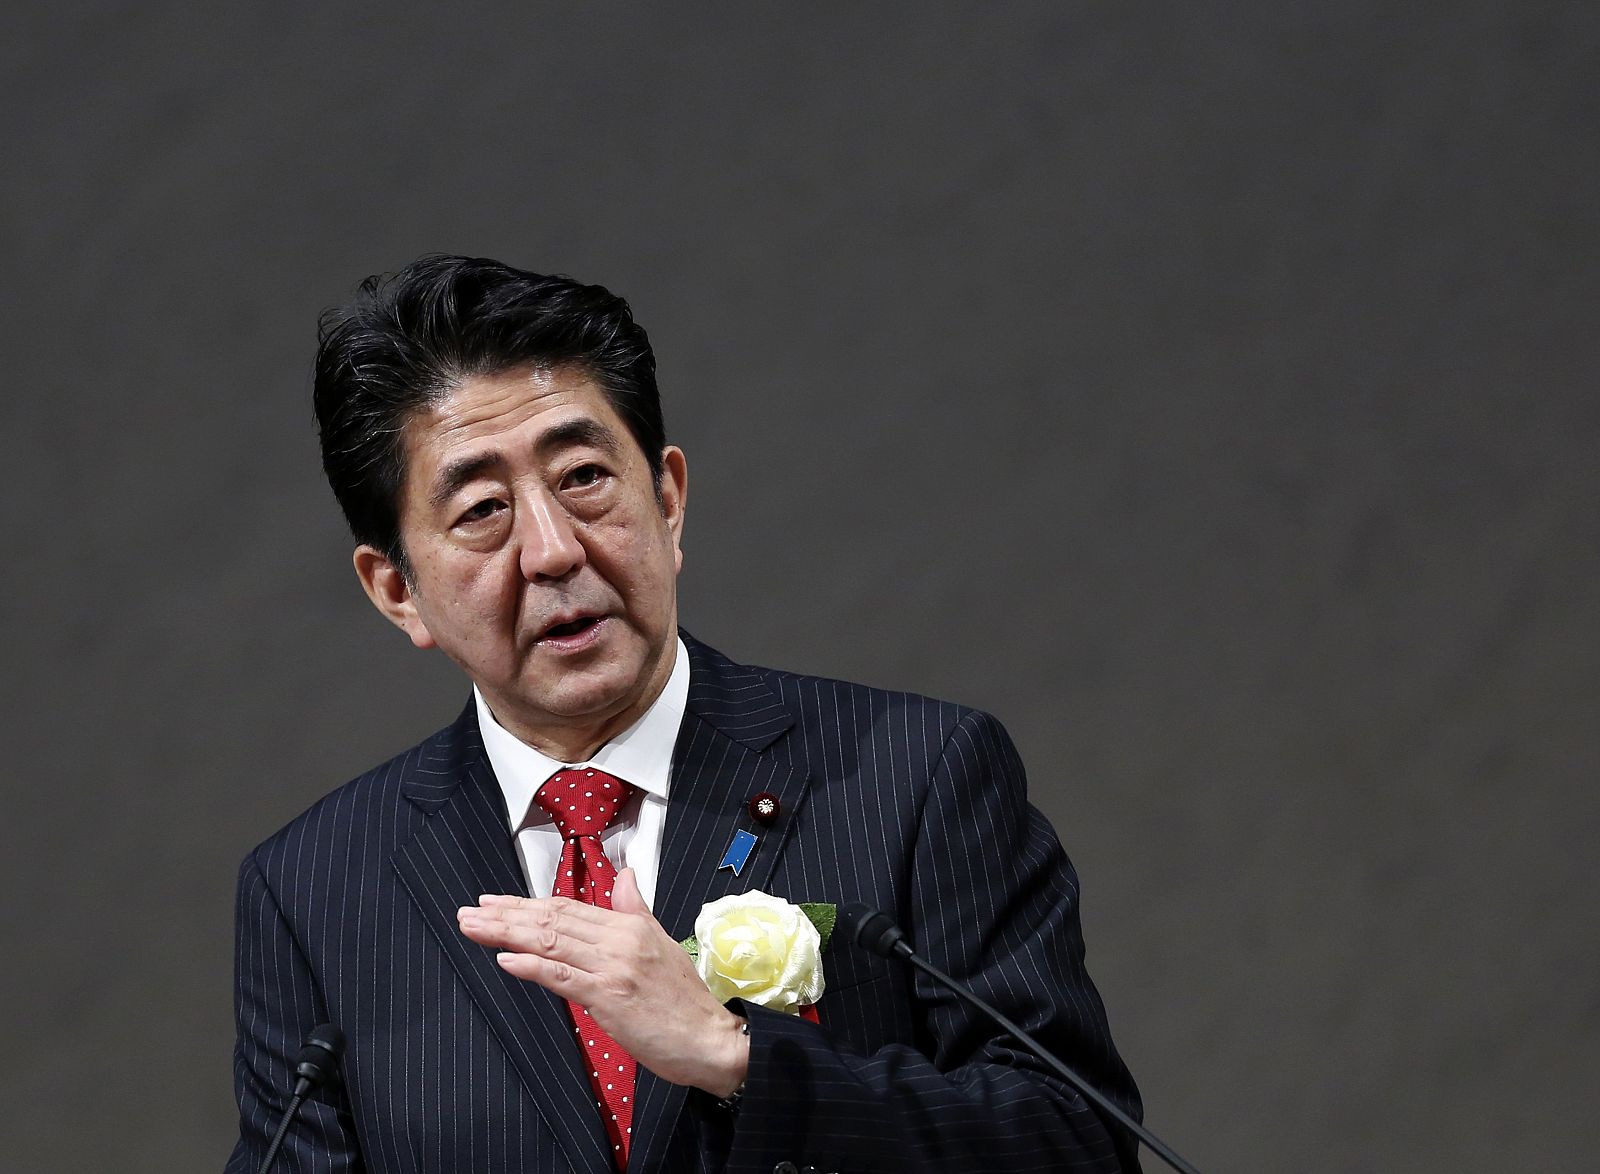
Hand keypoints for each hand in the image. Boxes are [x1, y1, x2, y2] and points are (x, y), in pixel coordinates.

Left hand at [456, 868, 748, 1096]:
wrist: (710, 1040)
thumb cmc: (685, 1002)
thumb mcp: (662, 943)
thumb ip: (637, 909)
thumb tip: (625, 876)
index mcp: (630, 926)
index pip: (568, 907)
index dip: (527, 903)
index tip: (495, 902)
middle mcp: (619, 940)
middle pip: (552, 920)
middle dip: (506, 914)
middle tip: (470, 912)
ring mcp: (613, 967)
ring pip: (551, 942)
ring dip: (507, 934)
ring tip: (474, 927)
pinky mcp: (609, 997)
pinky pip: (562, 977)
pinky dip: (532, 966)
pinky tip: (505, 960)